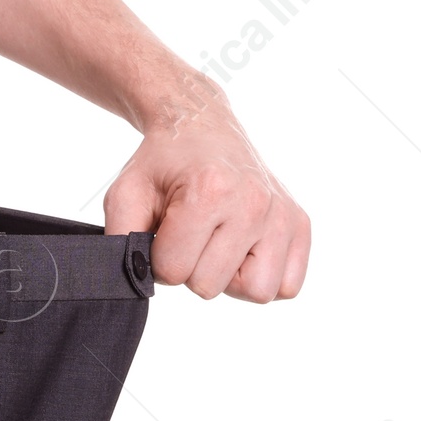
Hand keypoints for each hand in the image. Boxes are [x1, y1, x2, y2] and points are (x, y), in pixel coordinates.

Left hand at [104, 90, 309, 302]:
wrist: (201, 127)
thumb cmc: (163, 164)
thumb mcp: (126, 192)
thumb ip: (119, 238)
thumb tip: (135, 282)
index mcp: (209, 191)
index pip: (174, 270)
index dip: (158, 257)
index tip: (162, 230)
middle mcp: (253, 203)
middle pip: (209, 286)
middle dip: (190, 267)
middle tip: (189, 233)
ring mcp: (282, 214)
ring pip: (256, 293)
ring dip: (228, 278)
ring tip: (217, 244)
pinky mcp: (300, 224)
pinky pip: (287, 286)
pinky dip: (262, 276)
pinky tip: (242, 249)